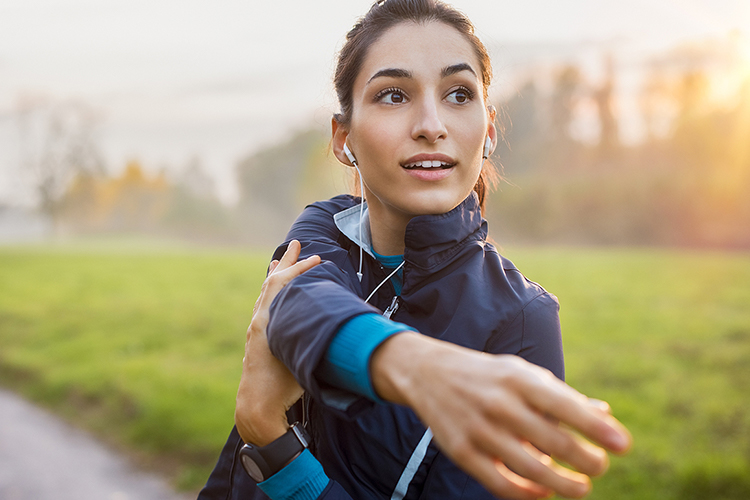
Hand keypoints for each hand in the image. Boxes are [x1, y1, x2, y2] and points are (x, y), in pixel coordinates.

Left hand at [235, 240, 320, 445]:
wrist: (256, 407)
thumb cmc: (282, 386)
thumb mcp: (302, 357)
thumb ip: (317, 338)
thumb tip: (345, 325)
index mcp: (267, 320)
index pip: (282, 284)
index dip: (299, 269)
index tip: (316, 258)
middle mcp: (259, 320)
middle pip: (271, 282)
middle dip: (286, 262)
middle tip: (295, 244)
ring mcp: (256, 330)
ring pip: (266, 294)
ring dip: (276, 276)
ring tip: (280, 261)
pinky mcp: (258, 340)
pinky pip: (265, 306)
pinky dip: (272, 293)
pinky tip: (275, 294)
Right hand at [371, 332, 631, 499]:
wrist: (427, 372)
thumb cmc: (489, 376)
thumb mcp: (523, 375)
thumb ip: (562, 397)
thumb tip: (605, 417)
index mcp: (519, 379)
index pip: (566, 406)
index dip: (597, 428)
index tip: (623, 445)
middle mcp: (500, 403)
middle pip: (555, 443)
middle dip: (587, 461)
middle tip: (600, 466)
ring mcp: (479, 429)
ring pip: (531, 470)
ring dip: (564, 485)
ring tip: (581, 487)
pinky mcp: (461, 452)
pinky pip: (501, 484)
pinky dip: (528, 494)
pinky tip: (543, 492)